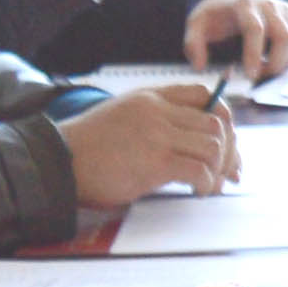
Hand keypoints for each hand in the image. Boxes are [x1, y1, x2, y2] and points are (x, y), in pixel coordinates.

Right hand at [62, 85, 242, 204]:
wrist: (57, 161)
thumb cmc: (88, 148)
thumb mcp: (123, 117)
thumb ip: (156, 121)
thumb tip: (193, 144)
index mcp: (150, 96)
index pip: (203, 94)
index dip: (222, 118)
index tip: (226, 142)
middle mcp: (157, 110)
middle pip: (217, 122)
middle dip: (230, 149)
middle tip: (229, 172)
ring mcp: (157, 134)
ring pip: (213, 145)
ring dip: (218, 169)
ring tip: (209, 185)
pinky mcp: (154, 161)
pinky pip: (199, 170)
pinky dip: (206, 184)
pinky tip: (198, 192)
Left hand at [184, 0, 287, 78]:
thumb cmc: (216, 11)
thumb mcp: (197, 23)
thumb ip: (193, 44)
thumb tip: (200, 67)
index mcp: (245, 5)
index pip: (255, 29)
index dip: (254, 54)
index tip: (250, 75)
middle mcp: (269, 5)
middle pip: (285, 38)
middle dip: (275, 65)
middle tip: (258, 80)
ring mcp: (284, 9)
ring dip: (282, 64)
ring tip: (262, 71)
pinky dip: (287, 57)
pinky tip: (269, 61)